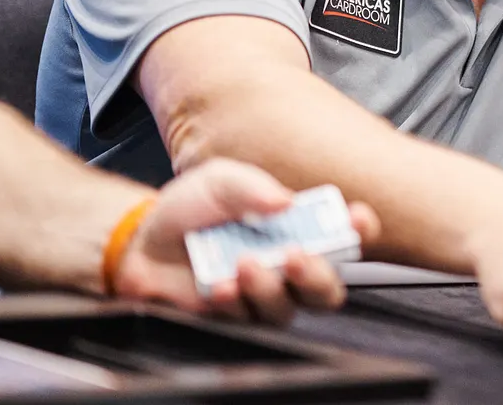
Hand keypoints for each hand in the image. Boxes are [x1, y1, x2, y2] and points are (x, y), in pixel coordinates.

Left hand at [113, 158, 380, 323]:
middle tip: (297, 256)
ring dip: (271, 289)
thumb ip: (252, 188)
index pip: (345, 235)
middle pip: (327, 289)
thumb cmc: (191, 208)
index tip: (356, 218)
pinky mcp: (233, 316)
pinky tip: (221, 285)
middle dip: (319, 275)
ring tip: (246, 264)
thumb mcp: (220, 180)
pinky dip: (236, 301)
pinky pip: (246, 320)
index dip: (360, 230)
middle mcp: (287, 266)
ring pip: (288, 309)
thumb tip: (285, 201)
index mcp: (297, 228)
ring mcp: (262, 295)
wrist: (142, 240)